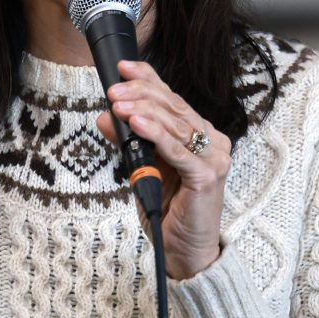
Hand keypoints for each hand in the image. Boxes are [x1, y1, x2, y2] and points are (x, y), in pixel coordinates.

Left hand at [96, 60, 232, 277]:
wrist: (184, 250)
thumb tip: (104, 116)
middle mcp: (212, 141)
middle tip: (113, 90)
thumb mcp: (141, 168)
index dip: (149, 80)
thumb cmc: (169, 210)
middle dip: (140, 94)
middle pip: (174, 108)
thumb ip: (128, 140)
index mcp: (199, 135)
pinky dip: (156, 135)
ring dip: (144, 111)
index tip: (123, 67)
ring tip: (119, 103)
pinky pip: (178, 150)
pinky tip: (136, 123)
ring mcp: (214, 158)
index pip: (173, 99)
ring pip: (175, 125)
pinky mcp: (207, 176)